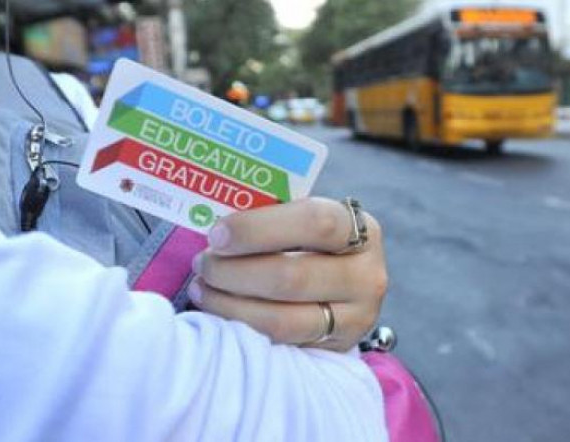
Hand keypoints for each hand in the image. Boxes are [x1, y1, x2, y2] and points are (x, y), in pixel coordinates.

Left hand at [188, 197, 386, 351]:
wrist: (344, 286)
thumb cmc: (311, 241)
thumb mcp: (303, 220)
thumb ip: (270, 218)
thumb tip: (213, 225)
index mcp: (362, 229)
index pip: (315, 222)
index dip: (259, 229)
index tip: (217, 234)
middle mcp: (367, 276)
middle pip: (292, 277)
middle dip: (234, 271)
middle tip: (202, 262)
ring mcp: (356, 319)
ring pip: (282, 319)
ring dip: (230, 304)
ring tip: (202, 287)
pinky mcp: (335, 350)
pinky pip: (279, 344)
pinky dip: (241, 327)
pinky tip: (219, 311)